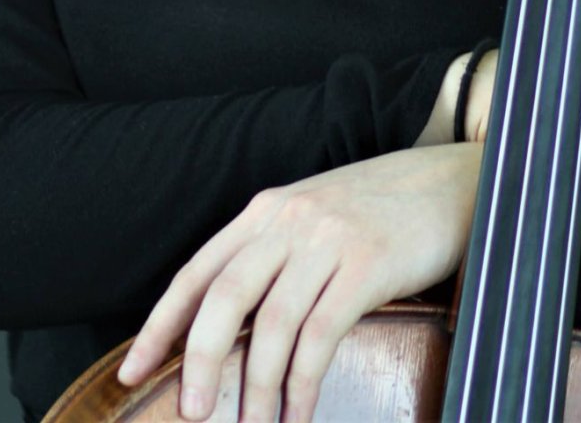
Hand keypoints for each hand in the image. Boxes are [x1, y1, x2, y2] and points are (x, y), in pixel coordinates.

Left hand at [116, 144, 479, 422]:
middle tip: (191, 413)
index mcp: (265, 212)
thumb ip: (273, 259)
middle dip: (200, 361)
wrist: (448, 180)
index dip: (162, 325)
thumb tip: (234, 330)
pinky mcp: (367, 264)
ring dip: (256, 387)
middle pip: (225, 297)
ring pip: (273, 324)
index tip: (132, 371)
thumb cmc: (379, 210)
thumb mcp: (313, 220)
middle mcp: (288, 221)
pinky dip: (304, 384)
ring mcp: (327, 240)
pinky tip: (299, 413)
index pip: (198, 272)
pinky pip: (322, 334)